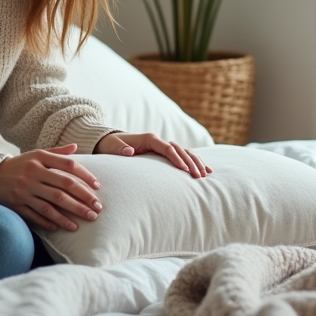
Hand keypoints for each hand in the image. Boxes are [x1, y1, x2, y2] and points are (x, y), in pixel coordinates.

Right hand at [0, 144, 102, 231]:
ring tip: (84, 221)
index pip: (69, 166)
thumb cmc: (21, 164)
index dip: (86, 176)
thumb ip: (57, 153)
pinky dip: (49, 221)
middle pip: (63, 188)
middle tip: (97, 209)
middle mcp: (33, 173)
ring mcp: (24, 190)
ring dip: (69, 215)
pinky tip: (61, 227)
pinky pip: (36, 215)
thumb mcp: (37, 154)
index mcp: (40, 158)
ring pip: (51, 205)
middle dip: (83, 199)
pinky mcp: (16, 204)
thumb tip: (77, 147)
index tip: (98, 187)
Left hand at [94, 132, 210, 177]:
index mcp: (149, 139)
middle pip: (180, 150)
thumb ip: (120, 150)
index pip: (167, 148)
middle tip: (199, 176)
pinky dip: (193, 162)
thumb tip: (130, 152)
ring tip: (206, 174)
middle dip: (191, 162)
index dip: (177, 158)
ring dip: (196, 162)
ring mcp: (162, 147)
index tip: (184, 170)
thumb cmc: (110, 146)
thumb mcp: (112, 147)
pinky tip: (204, 170)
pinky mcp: (163, 153)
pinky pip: (182, 157)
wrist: (109, 142)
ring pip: (185, 152)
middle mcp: (158, 141)